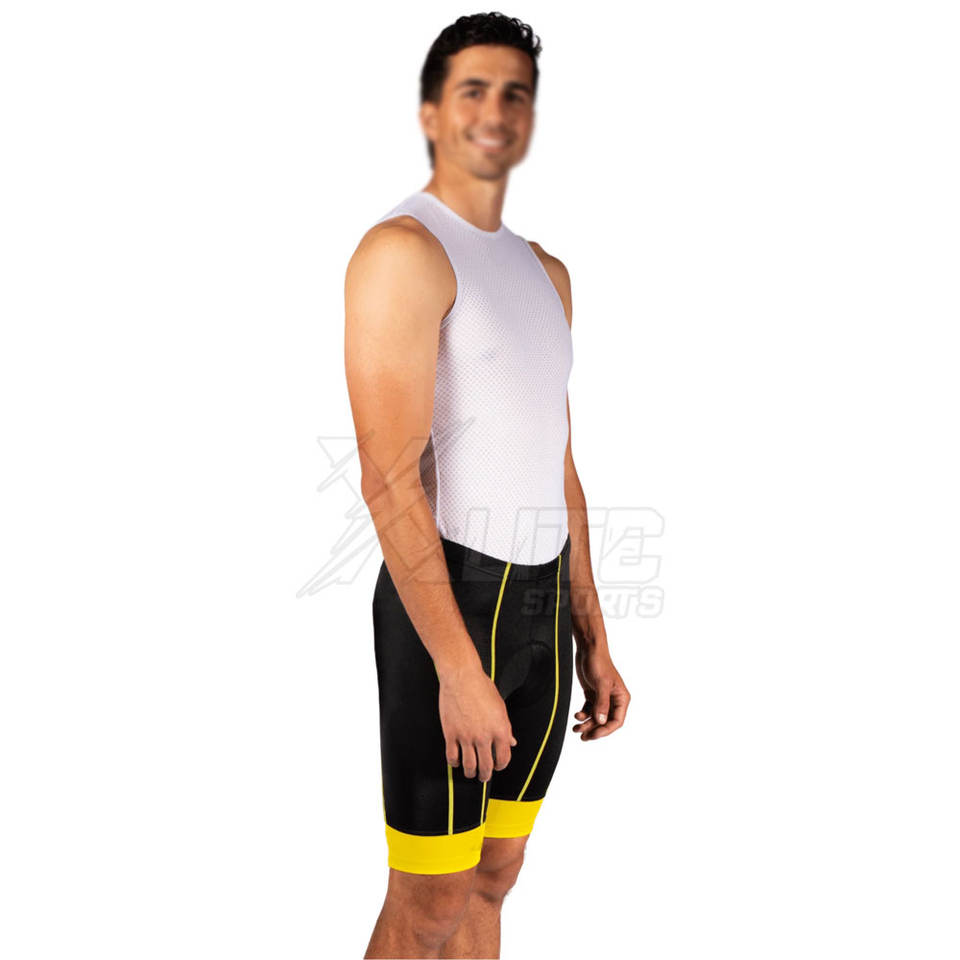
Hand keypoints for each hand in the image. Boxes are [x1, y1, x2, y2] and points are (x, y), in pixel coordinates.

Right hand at [438, 666, 516, 780]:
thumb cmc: (482, 687)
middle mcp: (484, 736)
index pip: (504, 758)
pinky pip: (452, 756)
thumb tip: (511, 742)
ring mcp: (466, 737)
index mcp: (500, 729)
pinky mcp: (451, 734)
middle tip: (483, 776)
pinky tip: (456, 761)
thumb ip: (506, 727)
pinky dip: (454, 763)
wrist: (461, 676)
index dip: (501, 766)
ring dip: (470, 772)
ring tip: (470, 772)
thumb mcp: (500, 706)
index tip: (497, 767)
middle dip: (485, 775)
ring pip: (469, 766)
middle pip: (486, 767)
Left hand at [572, 645, 629, 739]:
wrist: (588, 649)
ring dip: (586, 724)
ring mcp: (603, 698)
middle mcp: (613, 700)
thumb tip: (601, 721)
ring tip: (576, 729)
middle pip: (605, 722)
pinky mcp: (593, 694)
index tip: (594, 735)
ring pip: (596, 717)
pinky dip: (583, 715)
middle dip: (594, 730)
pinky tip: (577, 716)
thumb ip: (601, 703)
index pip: (617, 721)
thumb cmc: (599, 662)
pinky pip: (589, 710)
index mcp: (621, 698)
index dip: (605, 730)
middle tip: (583, 737)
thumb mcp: (601, 684)